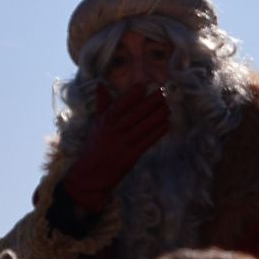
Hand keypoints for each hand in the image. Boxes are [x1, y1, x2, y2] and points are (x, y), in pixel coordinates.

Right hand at [61, 83, 169, 211]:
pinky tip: (167, 123)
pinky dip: (159, 131)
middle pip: (136, 114)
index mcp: (105, 122)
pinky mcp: (132, 155)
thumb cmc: (95, 145)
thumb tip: (100, 84)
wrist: (91, 174)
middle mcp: (115, 131)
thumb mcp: (97, 124)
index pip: (120, 105)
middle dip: (151, 102)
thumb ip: (102, 104)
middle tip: (163, 93)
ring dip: (159, 115)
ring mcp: (124, 143)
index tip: (144, 85)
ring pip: (145, 126)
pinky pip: (148, 141)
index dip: (132, 95)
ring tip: (168, 106)